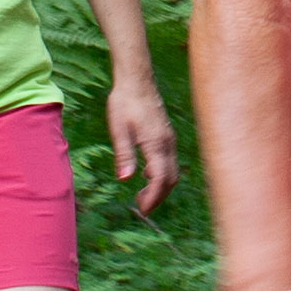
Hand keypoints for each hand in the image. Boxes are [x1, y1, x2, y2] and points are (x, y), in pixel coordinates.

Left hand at [109, 73, 178, 213]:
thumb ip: (124, 154)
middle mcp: (167, 143)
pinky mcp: (166, 136)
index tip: (142, 210)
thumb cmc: (124, 102)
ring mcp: (169, 139)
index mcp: (155, 144)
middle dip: (158, 197)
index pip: (160, 179)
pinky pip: (169, 161)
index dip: (152, 197)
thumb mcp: (118, 129)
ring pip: (172, 171)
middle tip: (140, 207)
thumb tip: (125, 179)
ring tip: (141, 195)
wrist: (136, 80)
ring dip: (159, 186)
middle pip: (170, 179)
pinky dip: (160, 174)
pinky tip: (145, 174)